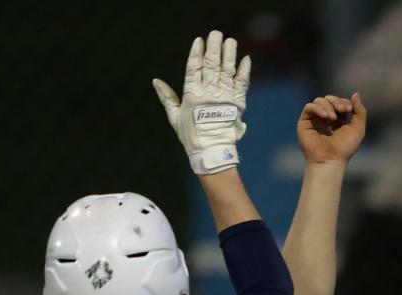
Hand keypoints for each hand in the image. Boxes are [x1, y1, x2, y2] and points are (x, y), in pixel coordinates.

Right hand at [153, 30, 249, 174]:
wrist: (212, 153)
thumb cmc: (192, 137)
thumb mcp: (175, 117)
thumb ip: (167, 98)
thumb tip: (156, 81)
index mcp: (192, 94)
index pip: (193, 67)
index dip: (196, 53)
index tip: (199, 40)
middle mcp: (209, 92)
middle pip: (211, 64)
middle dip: (214, 47)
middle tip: (216, 34)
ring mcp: (224, 96)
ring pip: (227, 70)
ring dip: (229, 54)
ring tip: (231, 41)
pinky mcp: (237, 103)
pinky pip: (241, 83)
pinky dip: (244, 71)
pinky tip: (245, 59)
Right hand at [297, 94, 366, 164]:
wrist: (330, 161)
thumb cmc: (345, 148)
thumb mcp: (358, 128)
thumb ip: (360, 111)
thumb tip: (355, 94)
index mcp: (337, 121)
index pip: (339, 102)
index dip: (344, 102)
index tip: (348, 109)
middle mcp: (324, 120)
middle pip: (329, 99)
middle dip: (336, 101)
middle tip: (342, 110)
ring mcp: (314, 121)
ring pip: (319, 101)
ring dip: (328, 106)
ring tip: (333, 118)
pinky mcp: (304, 123)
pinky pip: (309, 107)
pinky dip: (318, 108)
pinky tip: (326, 116)